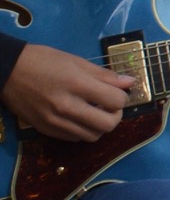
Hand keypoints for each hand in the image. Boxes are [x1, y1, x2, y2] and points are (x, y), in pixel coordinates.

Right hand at [4, 44, 133, 139]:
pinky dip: (83, 130)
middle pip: (108, 124)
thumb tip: (129, 83)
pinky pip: (75, 138)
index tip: (117, 91)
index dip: (122, 97)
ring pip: (92, 136)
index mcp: (77, 84)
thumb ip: (104, 75)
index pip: (115, 101)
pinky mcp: (46, 131)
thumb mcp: (76, 61)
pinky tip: (79, 117)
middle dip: (116, 115)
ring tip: (95, 111)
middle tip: (110, 105)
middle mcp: (67, 107)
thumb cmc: (44, 61)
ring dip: (100, 125)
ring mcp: (56, 122)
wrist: (9, 71)